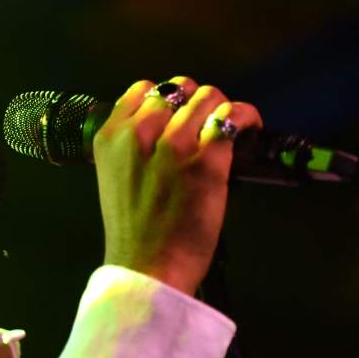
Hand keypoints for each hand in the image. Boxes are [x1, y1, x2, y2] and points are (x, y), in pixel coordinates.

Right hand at [94, 77, 261, 294]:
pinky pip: (232, 115)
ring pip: (207, 97)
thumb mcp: (114, 178)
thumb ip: (132, 148)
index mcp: (109, 138)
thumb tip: (168, 126)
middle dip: (194, 104)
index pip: (142, 90)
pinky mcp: (206, 159)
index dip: (166, 101)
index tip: (178, 118)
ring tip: (227, 132)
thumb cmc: (134, 232)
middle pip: (176, 88)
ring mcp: (173, 143)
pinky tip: (249, 130)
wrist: (147, 268)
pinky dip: (246, 118)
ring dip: (220, 111)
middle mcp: (138, 133)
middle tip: (205, 128)